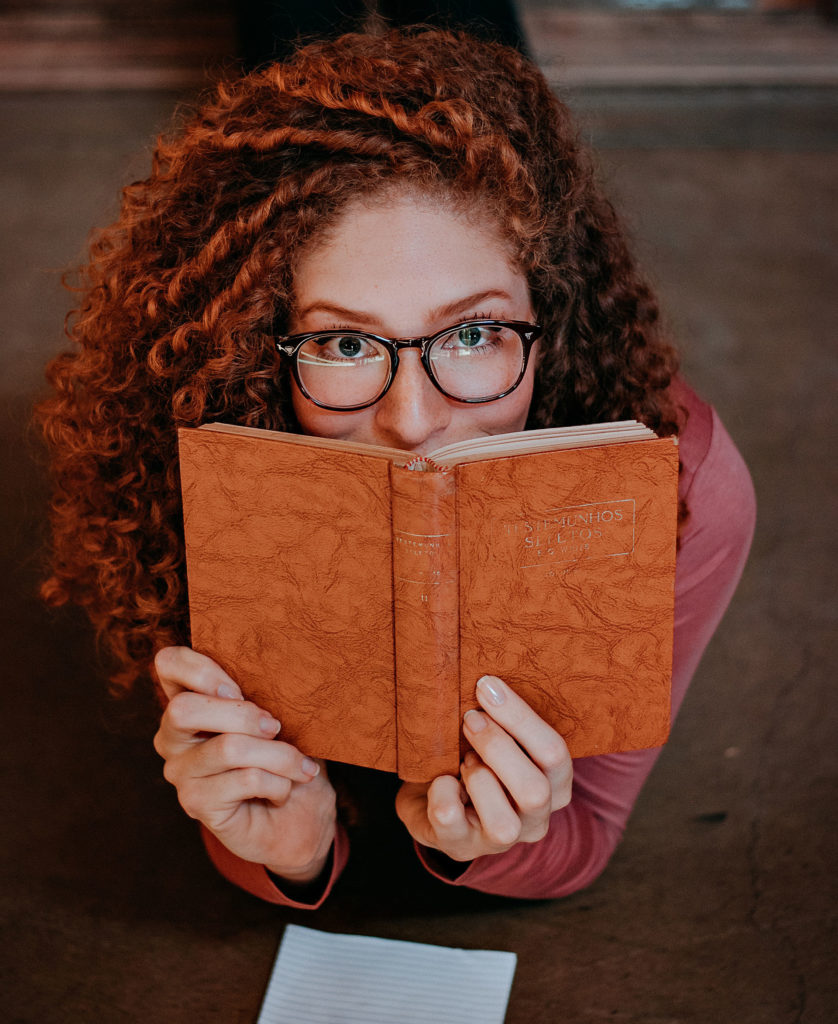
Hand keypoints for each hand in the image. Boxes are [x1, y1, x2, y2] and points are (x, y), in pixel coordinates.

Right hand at [152, 646, 336, 882]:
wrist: (298, 818)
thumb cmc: (286, 757)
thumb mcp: (279, 715)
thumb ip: (261, 694)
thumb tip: (273, 675)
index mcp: (190, 701)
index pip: (168, 663)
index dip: (200, 669)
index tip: (239, 688)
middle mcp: (173, 736)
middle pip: (184, 709)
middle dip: (243, 715)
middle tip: (276, 727)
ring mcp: (180, 772)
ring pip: (228, 747)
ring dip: (278, 755)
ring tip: (298, 766)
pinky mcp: (196, 803)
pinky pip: (244, 780)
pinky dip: (278, 783)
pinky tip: (283, 791)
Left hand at [395, 675, 571, 861]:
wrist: (433, 797)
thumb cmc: (471, 755)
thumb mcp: (495, 737)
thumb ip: (501, 718)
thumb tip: (487, 682)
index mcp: (554, 784)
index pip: (554, 753)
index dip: (520, 717)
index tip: (486, 685)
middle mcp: (537, 818)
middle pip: (535, 790)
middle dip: (496, 745)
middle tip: (469, 717)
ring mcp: (502, 839)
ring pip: (503, 822)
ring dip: (477, 778)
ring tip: (461, 759)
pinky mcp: (462, 847)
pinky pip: (452, 822)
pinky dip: (441, 794)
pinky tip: (439, 780)